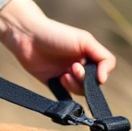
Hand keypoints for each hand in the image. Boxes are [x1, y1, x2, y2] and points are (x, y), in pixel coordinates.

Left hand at [0, 0, 115, 94]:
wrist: (27, 37)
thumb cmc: (56, 34)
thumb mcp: (85, 40)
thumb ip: (102, 57)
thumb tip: (104, 79)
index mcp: (89, 54)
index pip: (104, 69)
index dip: (100, 74)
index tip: (91, 71)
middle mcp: (81, 65)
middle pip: (93, 84)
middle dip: (84, 79)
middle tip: (72, 68)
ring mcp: (68, 75)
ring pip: (80, 91)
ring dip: (73, 84)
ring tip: (63, 74)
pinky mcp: (55, 84)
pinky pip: (66, 96)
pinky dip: (65, 91)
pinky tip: (59, 80)